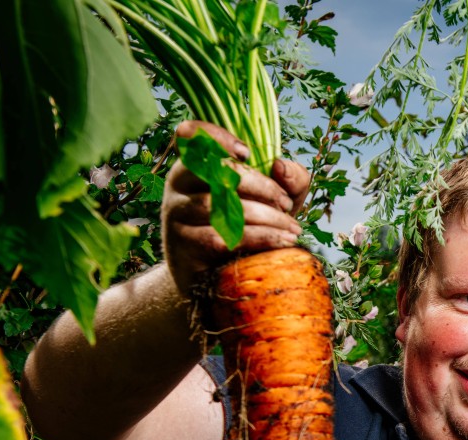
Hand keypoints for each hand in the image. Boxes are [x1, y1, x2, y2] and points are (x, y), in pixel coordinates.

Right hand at [161, 120, 309, 295]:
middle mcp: (178, 183)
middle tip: (286, 204)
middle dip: (262, 187)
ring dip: (267, 217)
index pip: (190, 135)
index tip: (247, 153)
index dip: (215, 136)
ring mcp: (175, 213)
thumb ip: (289, 178)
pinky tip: (282, 242)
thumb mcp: (274, 200)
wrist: (220, 276)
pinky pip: (221, 237)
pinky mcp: (181, 245)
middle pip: (217, 171)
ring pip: (223, 206)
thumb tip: (281, 166)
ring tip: (292, 229)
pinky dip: (259, 238)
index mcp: (196, 163)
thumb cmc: (248, 227)